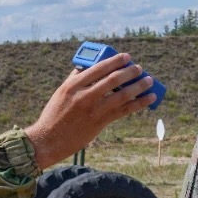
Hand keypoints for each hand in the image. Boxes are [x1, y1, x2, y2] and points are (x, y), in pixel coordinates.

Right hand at [23, 53, 155, 168]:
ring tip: (149, 80)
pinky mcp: (100, 122)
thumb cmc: (54, 114)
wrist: (47, 140)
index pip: (98, 68)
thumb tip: (88, 66)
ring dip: (139, 86)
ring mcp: (93, 110)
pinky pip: (124, 110)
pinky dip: (139, 103)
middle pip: (113, 79)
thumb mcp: (61, 92)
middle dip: (130, 72)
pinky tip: (150, 98)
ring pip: (122, 94)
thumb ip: (76, 79)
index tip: (127, 57)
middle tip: (139, 68)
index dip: (115, 61)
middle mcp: (84, 96)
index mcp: (73, 85)